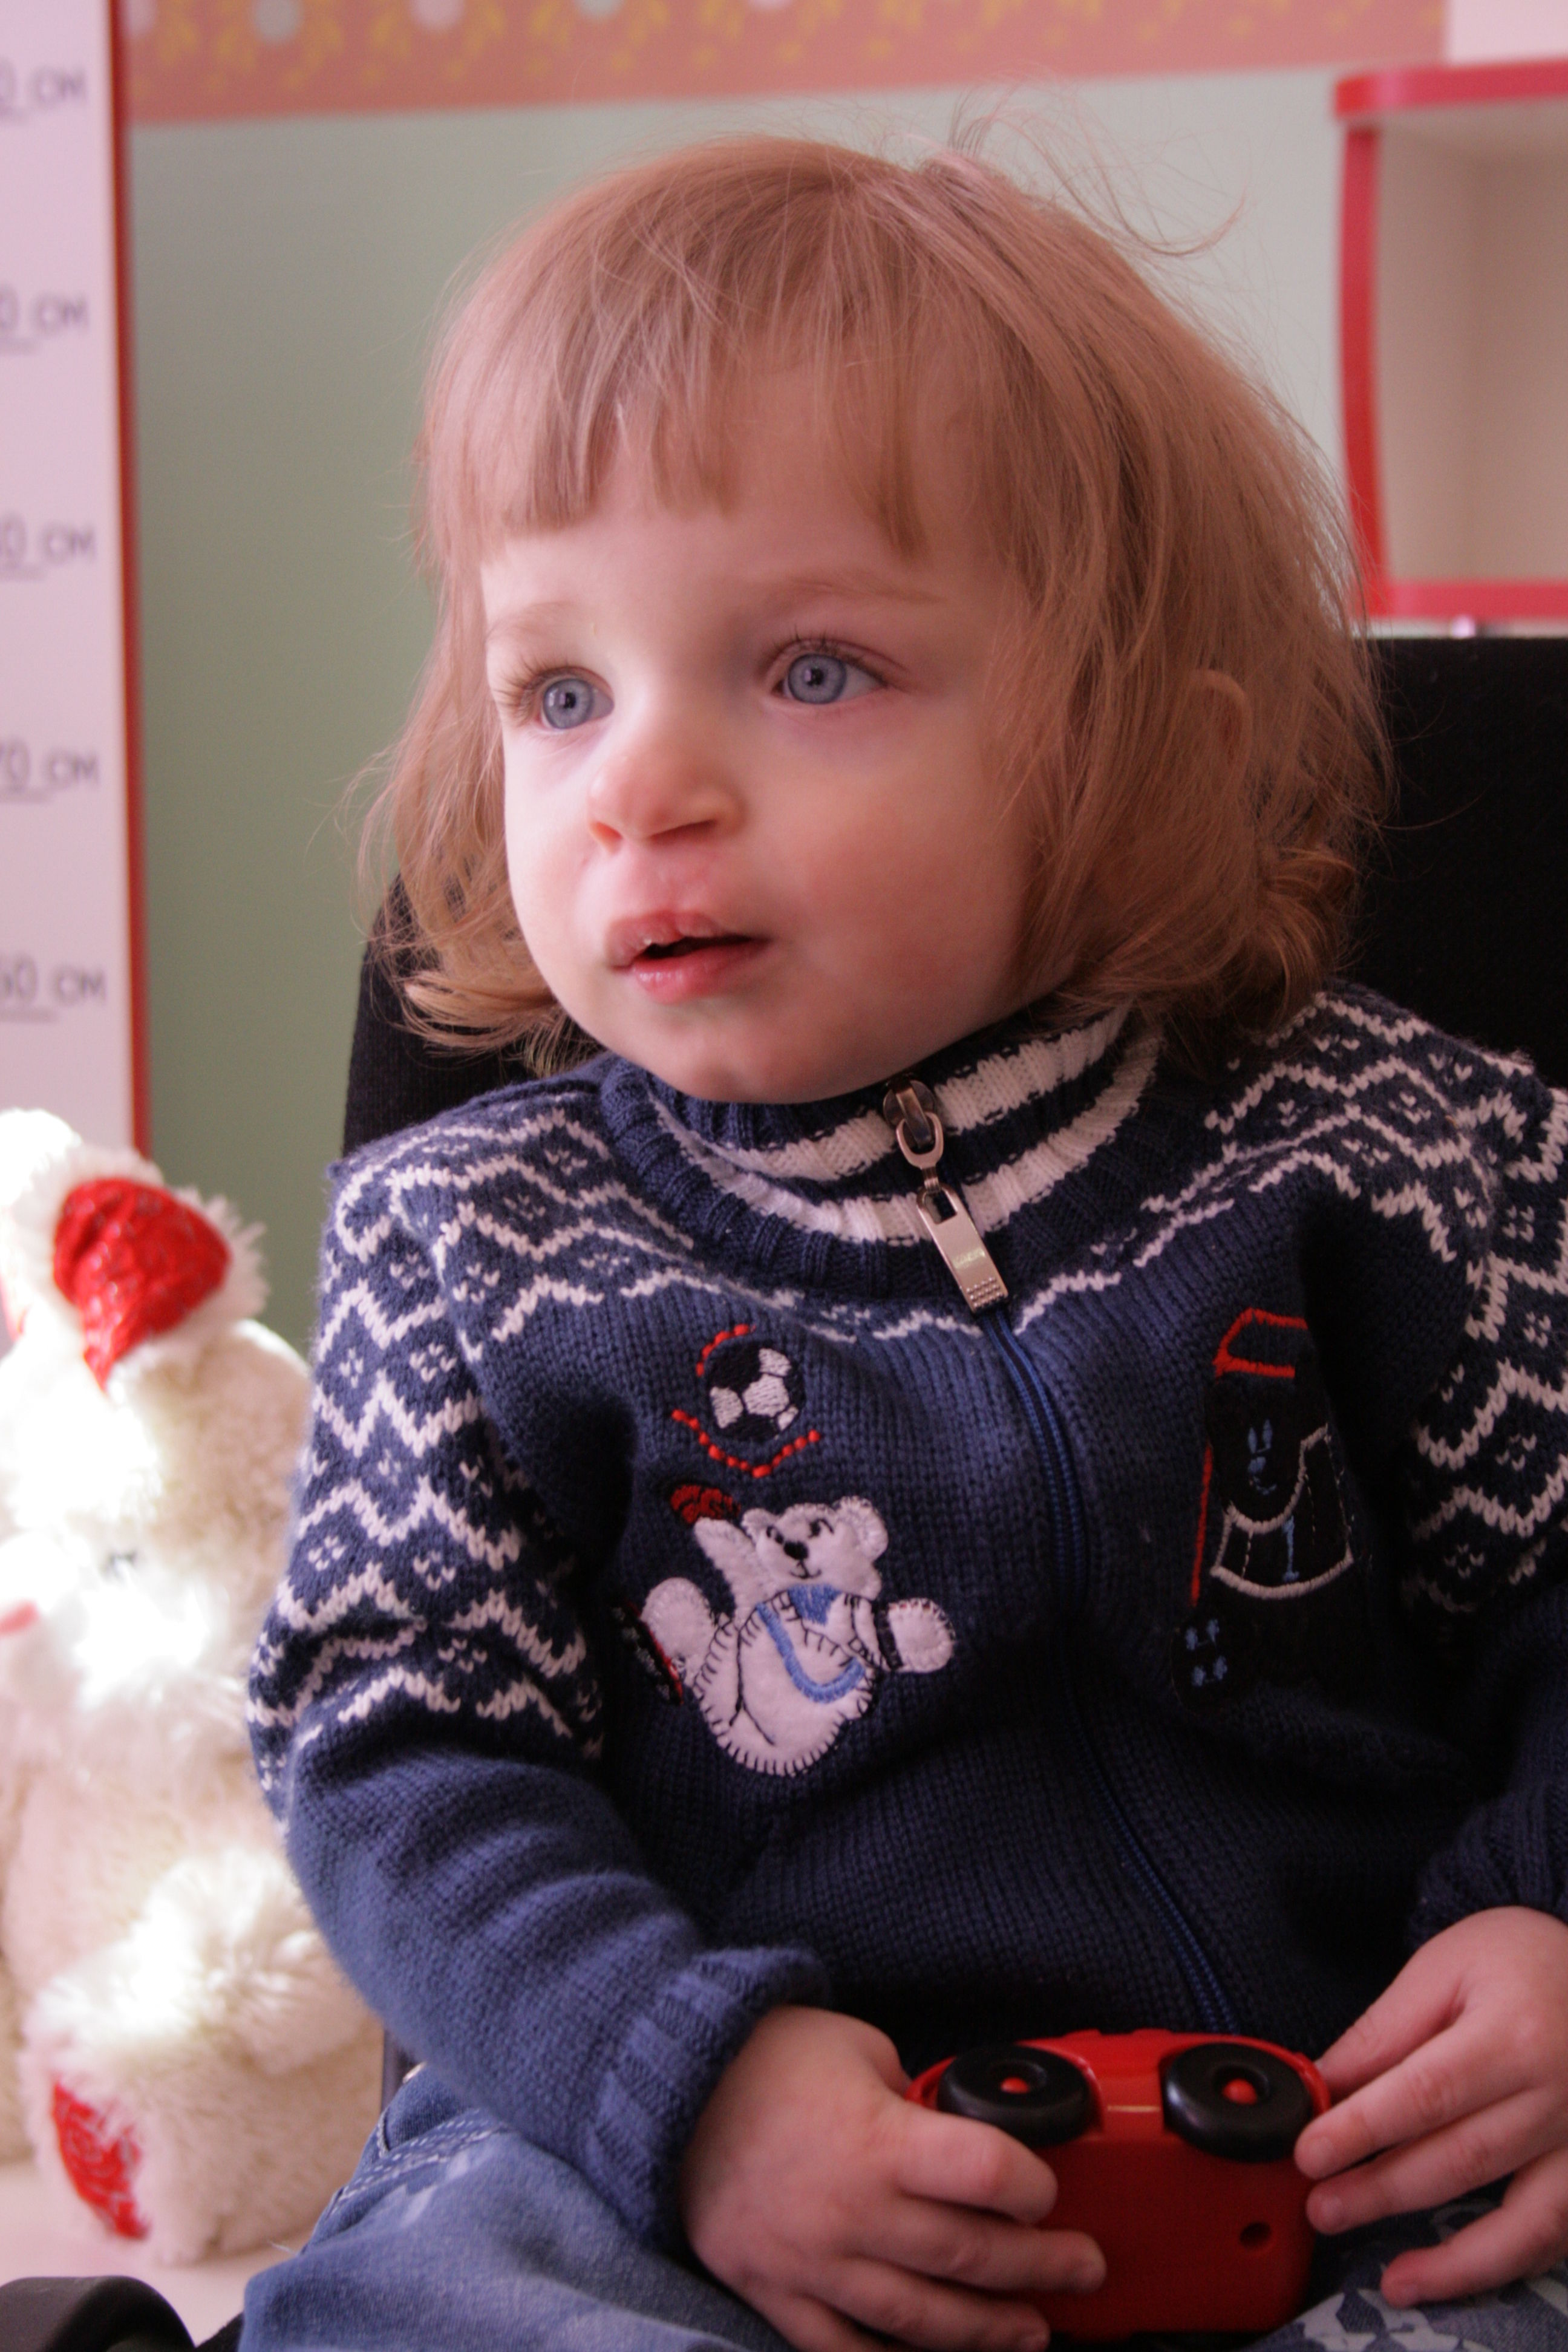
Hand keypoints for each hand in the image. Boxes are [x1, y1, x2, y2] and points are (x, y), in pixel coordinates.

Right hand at [679, 2006, 1103, 2351]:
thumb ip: (913, 2097)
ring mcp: (812, 2261)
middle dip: (1040, 2267)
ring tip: (1033, 2331)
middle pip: (968, 2253)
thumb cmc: (766, 2058)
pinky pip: (844, 2349)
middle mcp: (850, 2209)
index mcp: (875, 2137)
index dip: (1032, 2185)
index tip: (1051, 2189)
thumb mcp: (858, 2047)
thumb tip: (959, 2133)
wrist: (667, 2087)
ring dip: (988, 2329)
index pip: (984, 2173)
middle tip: (1084, 2268)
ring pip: (920, 2318)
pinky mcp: (777, 2292)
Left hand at [1295, 1908, 1567, 2303]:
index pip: (1426, 2093)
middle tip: (1321, 2208)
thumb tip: (1323, 2088)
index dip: (1362, 2130)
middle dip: (1383, 2191)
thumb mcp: (1446, 1968)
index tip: (1308, 2153)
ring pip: (1518, 2219)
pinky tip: (1453, 2277)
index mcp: (1513, 2035)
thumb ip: (1385, 2032)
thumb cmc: (1520, 1961)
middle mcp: (1559, 2097)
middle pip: (1463, 2159)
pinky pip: (1552, 2235)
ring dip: (1451, 2258)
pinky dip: (1503, 2264)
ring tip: (1391, 2280)